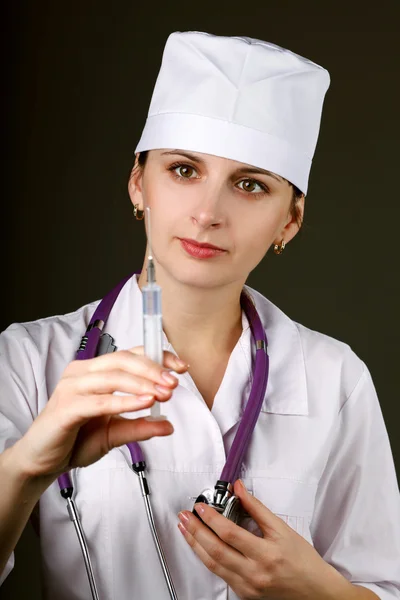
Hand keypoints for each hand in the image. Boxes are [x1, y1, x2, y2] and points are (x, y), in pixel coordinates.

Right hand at [12, 347, 187, 479]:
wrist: (43, 461)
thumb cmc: (75, 440)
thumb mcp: (114, 434)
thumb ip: (140, 427)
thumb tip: (168, 425)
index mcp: (94, 371)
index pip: (130, 354)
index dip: (158, 357)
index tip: (181, 368)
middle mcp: (82, 373)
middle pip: (123, 360)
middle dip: (153, 370)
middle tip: (174, 383)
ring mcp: (71, 388)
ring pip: (113, 377)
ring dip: (142, 384)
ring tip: (163, 393)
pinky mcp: (66, 408)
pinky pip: (100, 401)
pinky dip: (124, 401)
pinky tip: (144, 403)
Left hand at [177, 479, 348, 598]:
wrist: (315, 592)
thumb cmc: (303, 560)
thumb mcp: (282, 529)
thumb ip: (257, 508)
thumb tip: (239, 489)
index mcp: (266, 554)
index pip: (230, 533)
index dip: (211, 518)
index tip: (201, 507)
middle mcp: (255, 573)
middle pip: (216, 550)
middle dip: (196, 531)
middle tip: (185, 516)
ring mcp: (247, 586)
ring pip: (213, 565)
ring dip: (195, 545)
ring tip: (185, 529)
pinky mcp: (244, 594)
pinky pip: (220, 575)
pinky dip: (206, 559)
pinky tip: (200, 547)